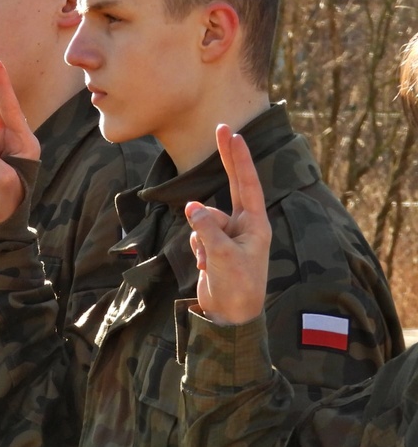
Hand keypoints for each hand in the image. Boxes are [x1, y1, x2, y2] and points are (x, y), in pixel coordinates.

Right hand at [185, 124, 271, 325]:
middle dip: (226, 159)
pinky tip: (205, 267)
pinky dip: (197, 248)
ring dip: (201, 237)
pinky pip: (197, 234)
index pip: (246, 184)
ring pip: (203, 219)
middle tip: (221, 128)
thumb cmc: (237, 287)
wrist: (230, 317)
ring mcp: (228, 235)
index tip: (232, 133)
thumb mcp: (223, 256)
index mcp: (255, 225)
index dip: (239, 158)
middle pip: (232, 185)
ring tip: (209, 261)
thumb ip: (208, 229)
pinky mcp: (214, 245)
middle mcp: (243, 225)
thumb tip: (192, 206)